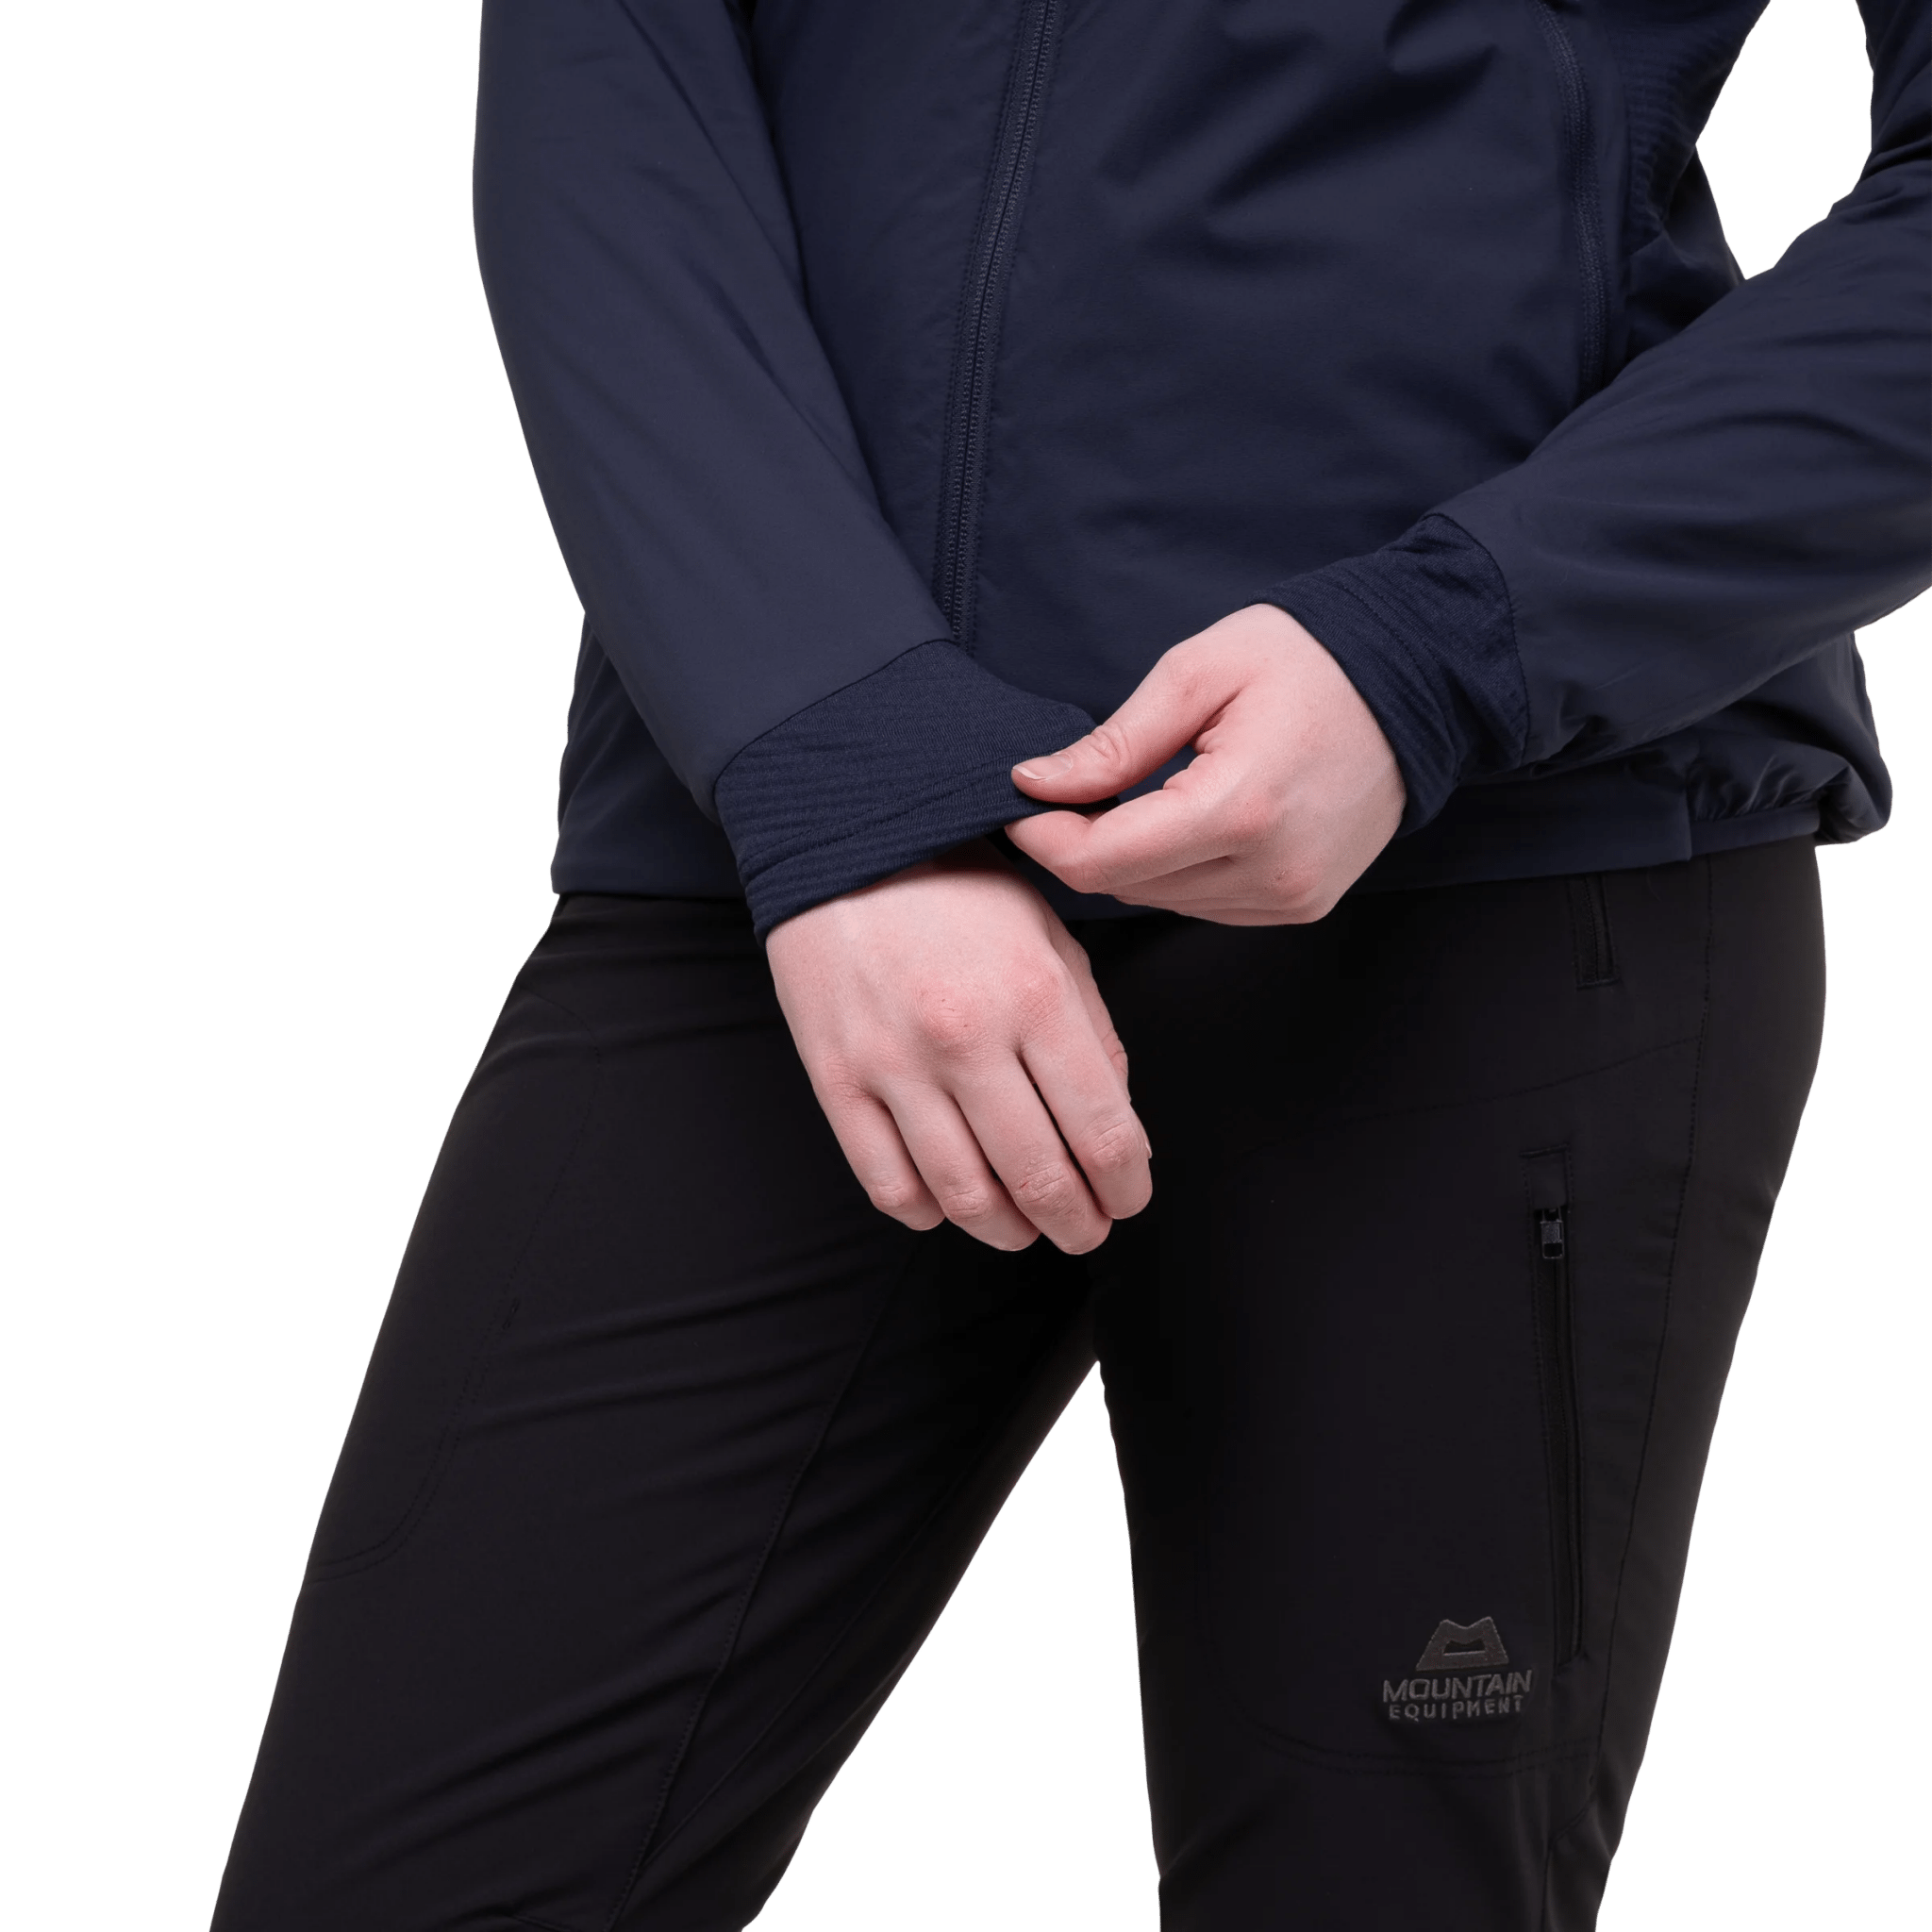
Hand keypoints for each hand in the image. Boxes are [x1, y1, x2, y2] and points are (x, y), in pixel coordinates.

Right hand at [765, 843, 1151, 1252]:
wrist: (842, 843)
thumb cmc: (956, 889)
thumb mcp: (1049, 936)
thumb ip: (1091, 1030)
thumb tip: (1114, 1122)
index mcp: (1035, 995)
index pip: (1103, 1133)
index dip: (1126, 1188)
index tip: (1128, 1199)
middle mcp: (965, 1036)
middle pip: (1039, 1179)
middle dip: (1076, 1224)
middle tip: (1085, 1230)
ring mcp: (893, 1064)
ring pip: (963, 1197)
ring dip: (1006, 1231)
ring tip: (1023, 1227)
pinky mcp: (835, 1079)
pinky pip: (888, 1184)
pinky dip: (928, 1213)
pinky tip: (949, 1203)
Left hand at [1005, 604, 1403, 923]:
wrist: (1416, 680)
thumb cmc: (1310, 661)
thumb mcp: (1198, 673)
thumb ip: (1114, 743)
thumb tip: (1036, 784)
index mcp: (1239, 809)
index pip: (1099, 862)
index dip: (1043, 835)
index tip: (1021, 799)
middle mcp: (1269, 871)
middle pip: (1124, 887)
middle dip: (1083, 841)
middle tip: (1076, 785)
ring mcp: (1291, 896)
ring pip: (1160, 900)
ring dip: (1133, 858)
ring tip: (1143, 793)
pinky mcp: (1302, 904)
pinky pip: (1205, 904)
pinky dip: (1178, 869)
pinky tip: (1191, 817)